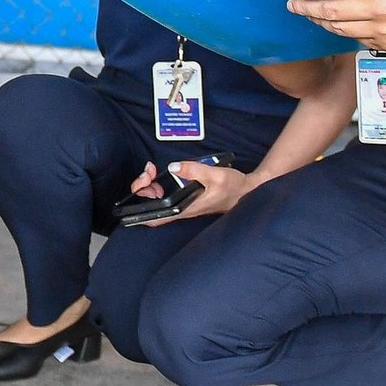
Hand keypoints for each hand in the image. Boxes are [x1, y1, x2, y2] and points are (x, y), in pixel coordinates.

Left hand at [125, 159, 254, 224]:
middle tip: (148, 172)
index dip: (141, 210)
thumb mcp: (214, 175)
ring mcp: (182, 205)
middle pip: (151, 207)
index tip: (139, 191)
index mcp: (185, 208)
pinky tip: (158, 175)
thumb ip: (193, 170)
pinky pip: (164, 195)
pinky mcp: (185, 199)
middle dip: (143, 188)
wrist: (246, 191)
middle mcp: (181, 209)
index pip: (156, 218)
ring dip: (149, 185)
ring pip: (156, 200)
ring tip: (152, 171)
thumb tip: (173, 167)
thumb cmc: (233, 187)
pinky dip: (157, 185)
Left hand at [285, 0, 385, 49]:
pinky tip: (334, 20)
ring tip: (308, 11)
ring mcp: (384, 30)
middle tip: (292, 3)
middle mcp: (381, 8)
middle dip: (305, 6)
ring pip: (338, 28)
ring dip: (318, 19)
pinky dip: (340, 28)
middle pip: (330, 11)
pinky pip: (354, 38)